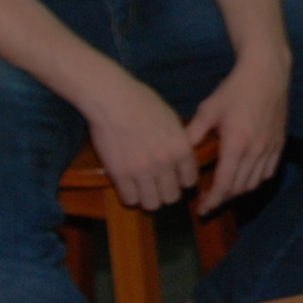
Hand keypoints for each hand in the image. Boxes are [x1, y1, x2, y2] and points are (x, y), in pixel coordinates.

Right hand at [83, 70, 199, 210]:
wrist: (112, 98)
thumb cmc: (141, 102)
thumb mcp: (171, 119)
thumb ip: (179, 142)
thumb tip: (182, 157)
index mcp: (181, 149)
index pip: (190, 181)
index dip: (182, 181)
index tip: (175, 178)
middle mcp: (165, 163)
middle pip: (172, 197)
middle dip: (166, 193)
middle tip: (157, 185)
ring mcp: (142, 171)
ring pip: (152, 204)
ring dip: (148, 198)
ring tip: (142, 188)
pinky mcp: (120, 175)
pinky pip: (129, 200)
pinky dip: (129, 196)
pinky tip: (127, 185)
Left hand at [188, 44, 291, 212]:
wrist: (266, 73)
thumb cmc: (235, 89)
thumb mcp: (209, 109)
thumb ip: (193, 133)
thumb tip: (177, 153)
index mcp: (236, 144)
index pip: (223, 184)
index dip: (212, 200)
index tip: (202, 208)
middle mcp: (255, 150)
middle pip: (238, 188)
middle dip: (222, 198)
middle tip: (208, 201)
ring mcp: (270, 148)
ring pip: (254, 183)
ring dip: (237, 191)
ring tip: (224, 190)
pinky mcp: (279, 143)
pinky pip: (268, 172)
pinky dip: (255, 180)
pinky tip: (244, 177)